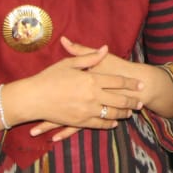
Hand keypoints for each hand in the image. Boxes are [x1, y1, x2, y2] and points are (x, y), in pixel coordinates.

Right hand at [17, 45, 142, 132]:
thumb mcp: (68, 63)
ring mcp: (86, 111)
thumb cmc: (48, 78)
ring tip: (131, 112)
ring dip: (123, 113)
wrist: (31, 98)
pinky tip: (114, 123)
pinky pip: (99, 124)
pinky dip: (108, 124)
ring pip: (111, 114)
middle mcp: (92, 96)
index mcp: (91, 79)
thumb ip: (89, 57)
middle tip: (141, 101)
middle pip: (119, 100)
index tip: (141, 84)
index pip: (118, 82)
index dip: (131, 83)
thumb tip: (104, 48)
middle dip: (132, 101)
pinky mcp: (79, 122)